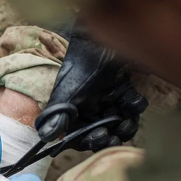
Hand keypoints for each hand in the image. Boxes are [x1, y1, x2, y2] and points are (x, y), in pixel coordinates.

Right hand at [35, 29, 148, 150]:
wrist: (93, 39)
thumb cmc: (76, 68)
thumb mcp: (65, 94)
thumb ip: (57, 116)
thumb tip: (46, 137)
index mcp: (74, 114)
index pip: (81, 137)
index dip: (91, 142)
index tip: (102, 137)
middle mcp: (90, 110)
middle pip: (103, 133)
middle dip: (111, 137)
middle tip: (117, 135)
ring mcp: (107, 101)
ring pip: (120, 123)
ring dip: (126, 126)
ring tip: (127, 121)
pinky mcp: (123, 90)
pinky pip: (132, 105)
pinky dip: (134, 106)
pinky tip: (131, 100)